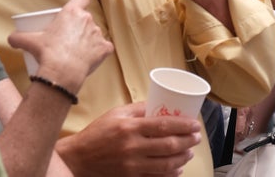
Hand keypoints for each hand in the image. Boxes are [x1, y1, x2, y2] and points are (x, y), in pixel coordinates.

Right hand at [8, 0, 113, 92]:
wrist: (62, 71)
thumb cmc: (48, 53)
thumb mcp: (29, 42)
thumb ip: (18, 37)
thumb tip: (11, 39)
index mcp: (72, 12)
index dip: (80, 2)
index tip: (76, 8)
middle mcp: (87, 19)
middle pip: (86, 18)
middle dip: (79, 27)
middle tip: (68, 38)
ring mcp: (98, 33)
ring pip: (94, 34)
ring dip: (88, 40)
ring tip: (77, 51)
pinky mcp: (105, 48)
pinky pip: (105, 48)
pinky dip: (99, 53)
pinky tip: (91, 58)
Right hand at [56, 102, 200, 176]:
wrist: (78, 159)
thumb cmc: (97, 133)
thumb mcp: (116, 113)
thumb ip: (139, 109)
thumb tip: (161, 104)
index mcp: (130, 127)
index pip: (164, 125)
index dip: (184, 125)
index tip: (195, 124)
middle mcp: (132, 147)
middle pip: (169, 145)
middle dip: (188, 141)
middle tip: (196, 138)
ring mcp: (131, 165)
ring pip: (166, 164)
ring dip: (182, 158)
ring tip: (189, 152)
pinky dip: (170, 174)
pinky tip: (177, 168)